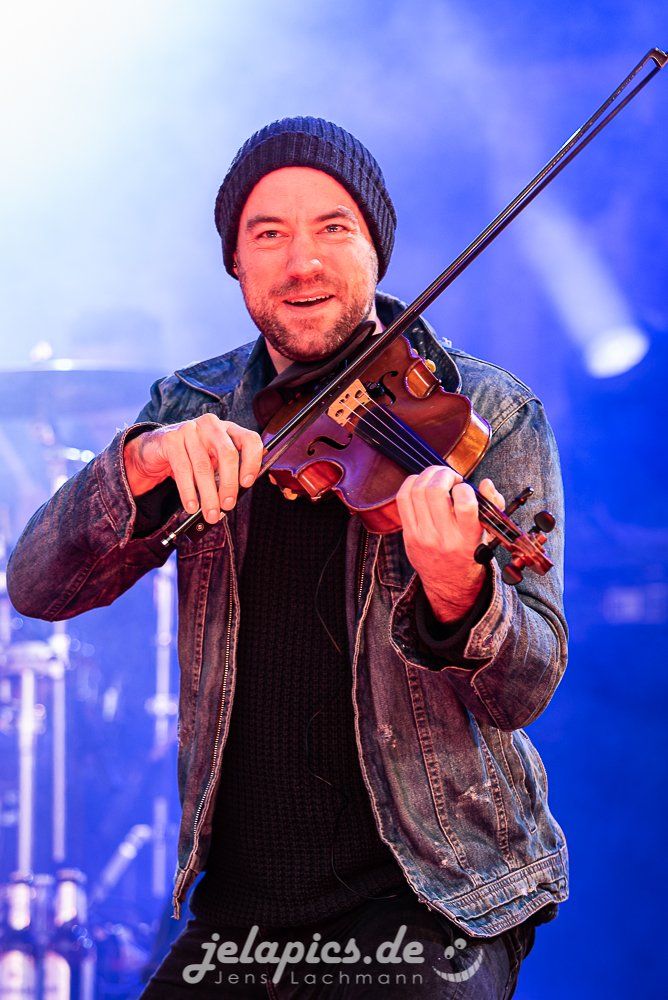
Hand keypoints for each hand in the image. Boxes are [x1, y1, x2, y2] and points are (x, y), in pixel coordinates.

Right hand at [123, 414, 263, 522]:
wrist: (156, 449)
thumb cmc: (192, 457)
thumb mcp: (214, 460)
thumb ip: (229, 472)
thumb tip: (237, 495)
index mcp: (228, 429)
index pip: (250, 440)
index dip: (252, 462)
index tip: (247, 483)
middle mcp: (211, 425)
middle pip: (228, 454)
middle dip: (229, 484)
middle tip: (227, 505)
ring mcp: (190, 429)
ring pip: (204, 466)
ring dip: (208, 495)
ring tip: (210, 513)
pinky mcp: (171, 440)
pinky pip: (183, 470)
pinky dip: (188, 492)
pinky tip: (192, 506)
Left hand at [395, 465, 504, 622]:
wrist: (449, 582)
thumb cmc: (470, 551)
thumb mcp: (489, 532)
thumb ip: (494, 504)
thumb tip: (485, 483)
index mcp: (469, 537)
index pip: (465, 504)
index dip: (464, 488)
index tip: (465, 490)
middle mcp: (445, 537)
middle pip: (435, 491)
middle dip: (444, 474)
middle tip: (451, 478)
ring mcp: (423, 536)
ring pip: (417, 491)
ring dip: (428, 475)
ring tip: (438, 477)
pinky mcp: (408, 534)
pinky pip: (403, 499)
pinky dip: (412, 483)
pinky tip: (423, 483)